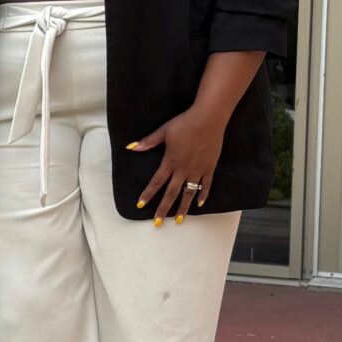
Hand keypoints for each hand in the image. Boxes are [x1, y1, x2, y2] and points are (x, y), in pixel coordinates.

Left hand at [128, 107, 228, 224]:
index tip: (140, 205)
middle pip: (171, 193)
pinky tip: (199, 204)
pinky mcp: (209, 168)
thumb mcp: (163, 131)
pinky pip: (206, 185)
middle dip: (163, 209)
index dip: (148, 194)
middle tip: (158, 223)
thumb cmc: (184, 123)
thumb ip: (148, 142)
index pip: (156, 182)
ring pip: (189, 194)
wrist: (208, 119)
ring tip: (179, 220)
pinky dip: (202, 195)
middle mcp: (183, 169)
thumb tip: (131, 147)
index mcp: (170, 161)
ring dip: (183, 208)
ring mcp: (198, 170)